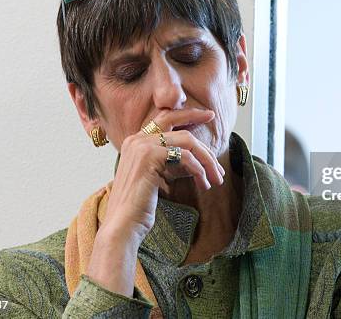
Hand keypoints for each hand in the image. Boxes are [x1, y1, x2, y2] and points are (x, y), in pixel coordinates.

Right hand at [87, 108, 224, 296]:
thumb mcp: (159, 177)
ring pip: (186, 140)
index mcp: (135, 142)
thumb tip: (197, 159)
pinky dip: (199, 169)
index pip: (164, 118)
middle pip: (175, 121)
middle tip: (217, 129)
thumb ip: (172, 163)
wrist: (123, 225)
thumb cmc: (139, 207)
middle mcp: (136, 139)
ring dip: (207, 159)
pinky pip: (184, 156)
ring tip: (217, 177)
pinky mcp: (149, 156)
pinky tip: (204, 183)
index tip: (208, 116)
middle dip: (198, 120)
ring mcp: (141, 146)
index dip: (187, 114)